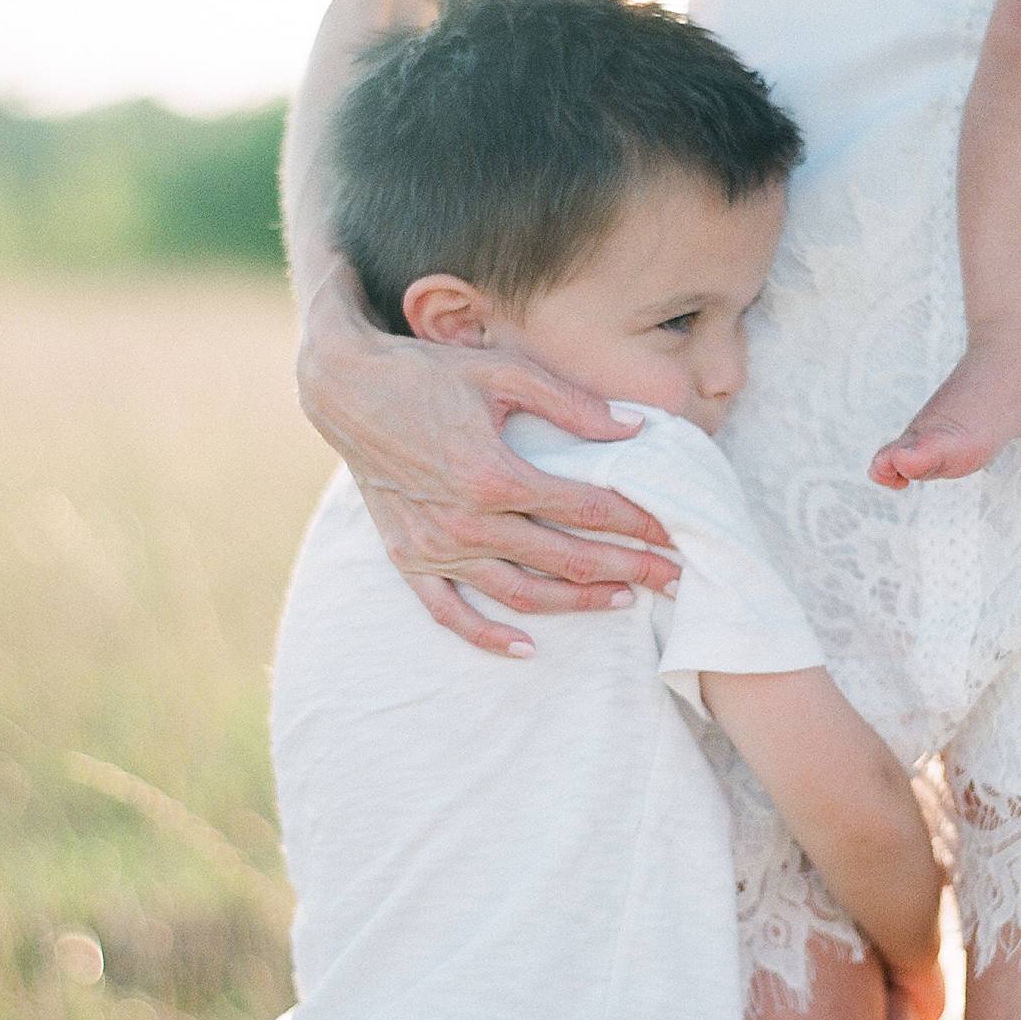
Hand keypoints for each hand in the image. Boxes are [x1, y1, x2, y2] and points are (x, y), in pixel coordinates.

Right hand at [291, 265, 675, 658]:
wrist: (345, 390)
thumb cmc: (427, 373)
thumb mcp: (502, 372)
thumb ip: (571, 404)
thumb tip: (635, 430)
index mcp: (494, 475)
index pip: (586, 509)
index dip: (638, 523)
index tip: (675, 532)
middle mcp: (466, 521)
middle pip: (566, 559)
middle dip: (628, 569)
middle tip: (674, 578)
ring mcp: (435, 546)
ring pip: (520, 593)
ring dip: (577, 602)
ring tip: (622, 600)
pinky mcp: (408, 557)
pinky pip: (450, 612)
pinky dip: (488, 636)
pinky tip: (527, 648)